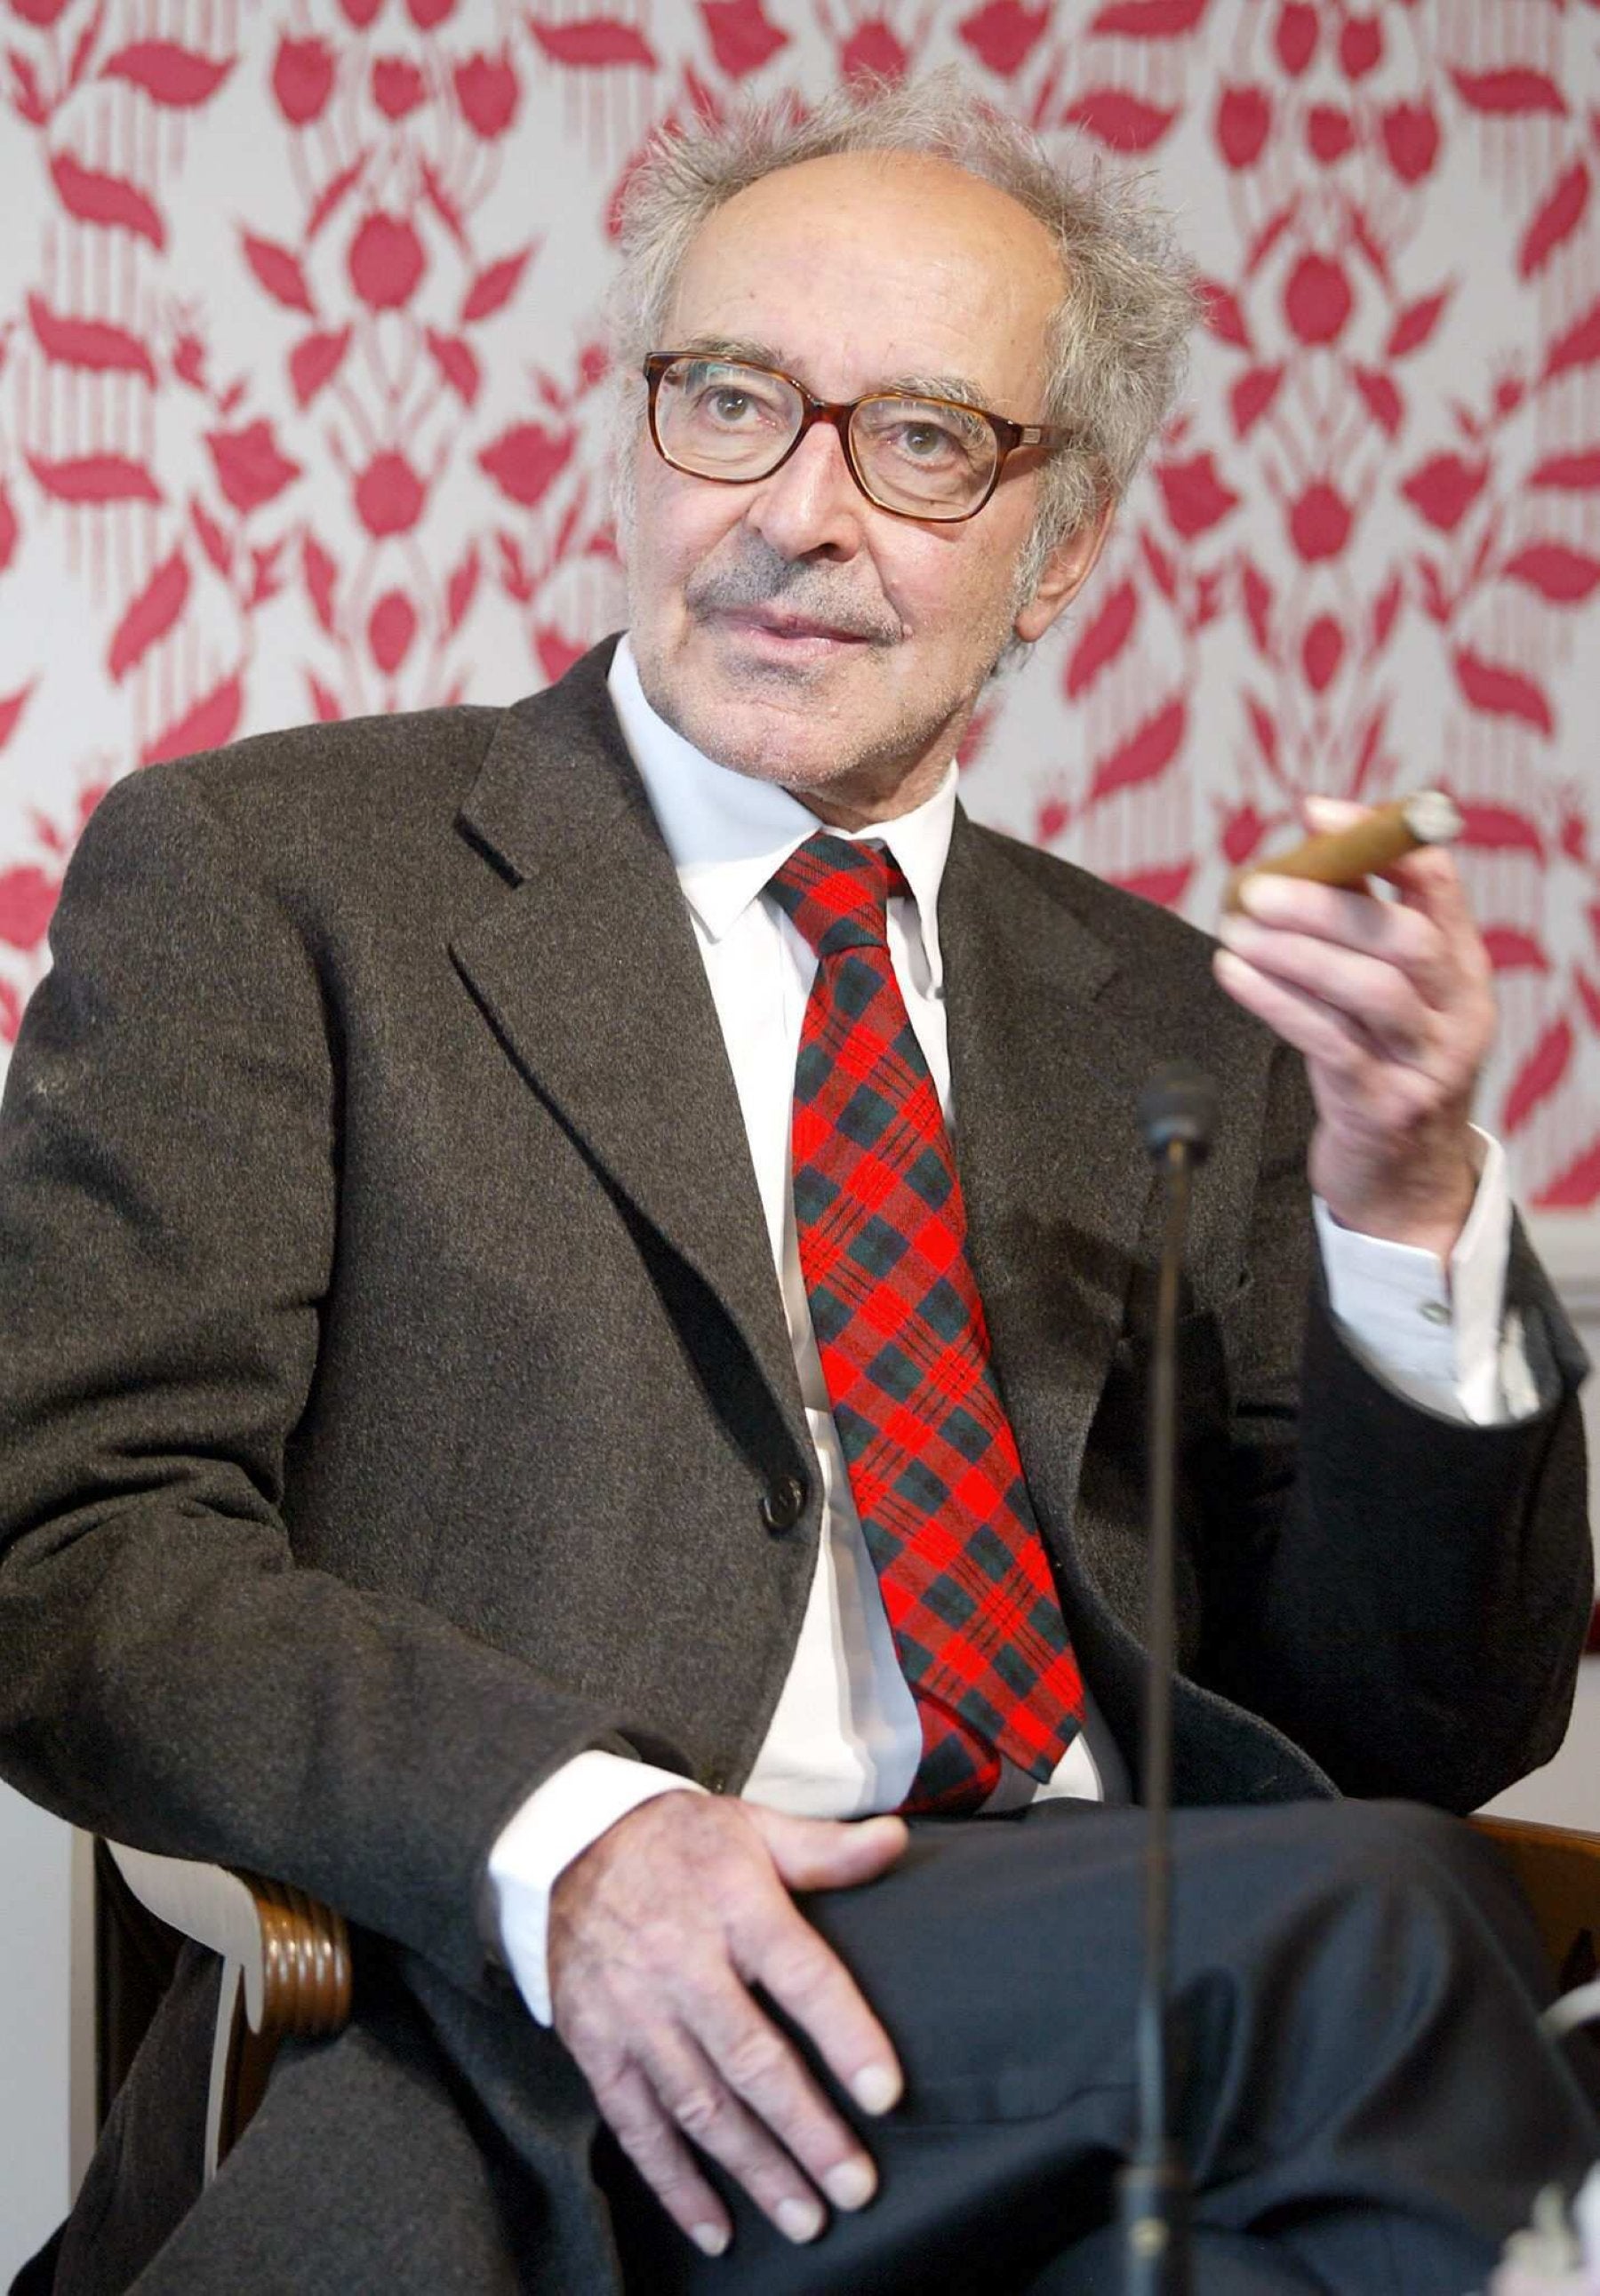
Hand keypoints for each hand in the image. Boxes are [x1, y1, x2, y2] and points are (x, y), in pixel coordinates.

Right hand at [548, 1789, 907, 2257]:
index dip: (845, 2035)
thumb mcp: (752, 1827)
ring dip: (753, 2167)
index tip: (884, 2092)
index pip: (800, 1975)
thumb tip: (896, 1840)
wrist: (567, 1847)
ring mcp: (635, 2012)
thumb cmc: (678, 1843)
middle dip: (805, 2129)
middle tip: (854, 2185)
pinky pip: (636, 2124)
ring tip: (804, 2217)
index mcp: (734, 1905)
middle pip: (751, 2058)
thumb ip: (826, 1848)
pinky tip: (714, 2226)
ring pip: (699, 2104)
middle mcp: (682, 1963)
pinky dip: (674, 2182)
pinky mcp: (597, 2047)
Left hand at [1214, 796, 1495, 1258]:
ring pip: (1371, 990)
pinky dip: (1278, 1001)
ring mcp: (1427, 1063)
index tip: (1315, 812)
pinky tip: (1236, 974)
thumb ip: (1359, 930)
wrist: (1402, 1180)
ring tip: (1237, 929)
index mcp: (1463, 968)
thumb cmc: (1380, 1067)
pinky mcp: (1383, 1107)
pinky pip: (1329, 1043)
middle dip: (1328, 903)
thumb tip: (1304, 847)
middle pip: (1405, 937)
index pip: (1438, 883)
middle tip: (1257, 888)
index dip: (1379, 839)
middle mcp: (1458, 1012)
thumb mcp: (1386, 997)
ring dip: (1296, 952)